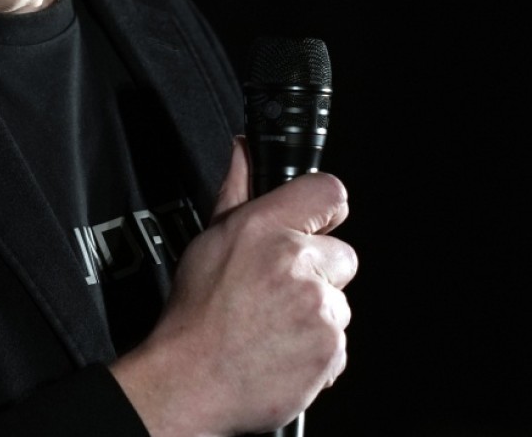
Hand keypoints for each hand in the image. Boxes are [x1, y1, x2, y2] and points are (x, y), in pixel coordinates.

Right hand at [111, 137, 356, 436]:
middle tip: (278, 295)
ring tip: (273, 328)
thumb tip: (244, 149)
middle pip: (342, 256)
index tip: (315, 228)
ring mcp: (317, 308)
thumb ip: (237, 191)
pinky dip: (317, 352)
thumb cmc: (195, 314)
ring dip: (316, 316)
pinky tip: (282, 351)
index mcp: (264, 228)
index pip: (329, 193)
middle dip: (319, 275)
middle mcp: (295, 262)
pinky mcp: (330, 348)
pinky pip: (338, 344)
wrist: (189, 382)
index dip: (325, 212)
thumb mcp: (210, 241)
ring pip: (340, 304)